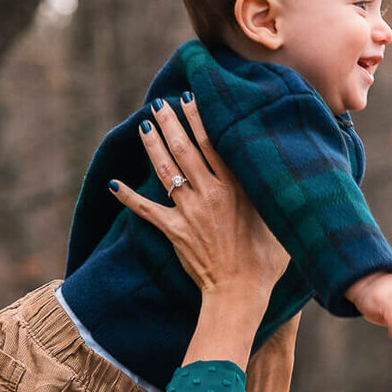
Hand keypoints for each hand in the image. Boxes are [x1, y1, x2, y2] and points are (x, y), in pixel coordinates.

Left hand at [110, 97, 289, 365]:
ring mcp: (190, 212)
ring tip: (144, 124)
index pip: (213, 143)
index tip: (190, 98)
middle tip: (161, 103)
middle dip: (171, 122)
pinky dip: (128, 197)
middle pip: (185, 149)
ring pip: (166, 170)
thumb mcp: (276, 222)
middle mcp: (211, 194)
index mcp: (236, 188)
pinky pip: (146, 210)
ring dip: (153, 145)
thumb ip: (269, 196)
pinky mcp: (175, 231)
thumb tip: (278, 175)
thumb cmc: (265, 262)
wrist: (240, 293)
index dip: (198, 117)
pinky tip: (113, 184)